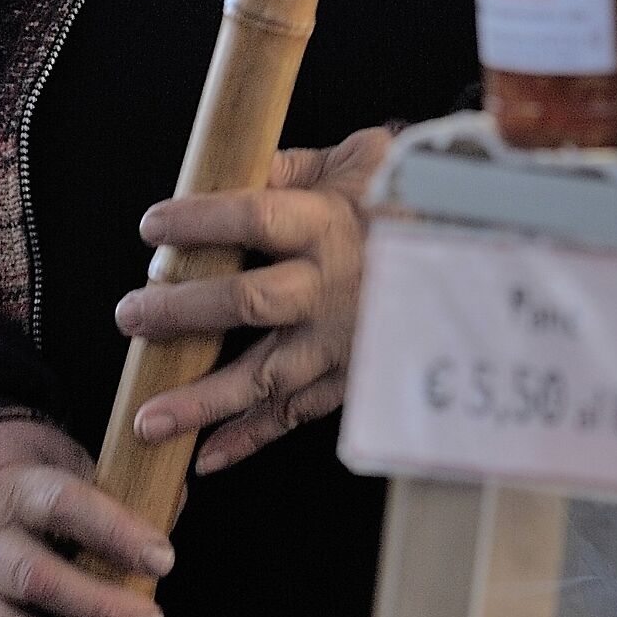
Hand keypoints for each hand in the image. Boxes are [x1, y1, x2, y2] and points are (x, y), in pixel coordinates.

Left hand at [117, 126, 392, 474]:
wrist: (488, 248)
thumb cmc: (418, 194)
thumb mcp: (364, 158)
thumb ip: (295, 165)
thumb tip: (239, 168)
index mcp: (330, 223)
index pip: (251, 219)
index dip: (198, 221)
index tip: (151, 225)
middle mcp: (332, 288)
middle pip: (245, 302)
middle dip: (180, 312)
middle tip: (129, 317)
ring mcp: (343, 342)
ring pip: (263, 377)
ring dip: (201, 402)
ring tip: (146, 420)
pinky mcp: (354, 380)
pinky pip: (296, 416)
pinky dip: (251, 439)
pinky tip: (206, 458)